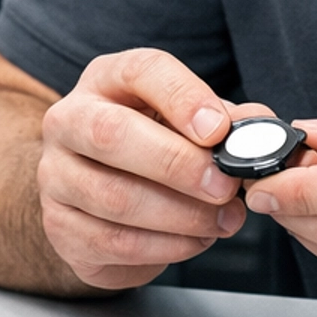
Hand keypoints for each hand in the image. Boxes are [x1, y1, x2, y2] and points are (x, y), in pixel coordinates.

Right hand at [39, 48, 261, 290]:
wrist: (98, 191)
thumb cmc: (152, 144)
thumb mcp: (188, 121)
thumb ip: (225, 121)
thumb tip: (261, 131)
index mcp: (106, 80)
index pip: (140, 70)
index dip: (182, 97)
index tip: (218, 129)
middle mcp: (70, 121)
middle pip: (112, 135)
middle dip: (178, 165)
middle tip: (225, 186)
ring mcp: (55, 175)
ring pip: (115, 197)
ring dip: (181, 215)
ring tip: (224, 220)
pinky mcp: (59, 227)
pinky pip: (113, 242)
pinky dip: (166, 246)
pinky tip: (196, 240)